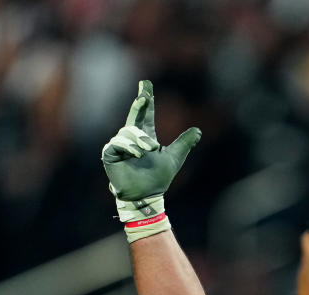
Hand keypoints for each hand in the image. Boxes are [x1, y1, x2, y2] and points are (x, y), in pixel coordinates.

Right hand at [101, 80, 201, 241]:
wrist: (147, 195)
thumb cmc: (158, 178)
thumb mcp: (174, 157)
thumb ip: (184, 143)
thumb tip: (198, 130)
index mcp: (146, 136)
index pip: (146, 114)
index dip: (146, 100)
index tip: (146, 85)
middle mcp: (132, 138)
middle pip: (134, 116)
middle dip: (139, 104)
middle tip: (144, 96)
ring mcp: (120, 145)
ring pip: (128, 132)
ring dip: (140, 139)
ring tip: (150, 149)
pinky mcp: (110, 154)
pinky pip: (117, 144)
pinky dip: (128, 147)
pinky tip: (138, 153)